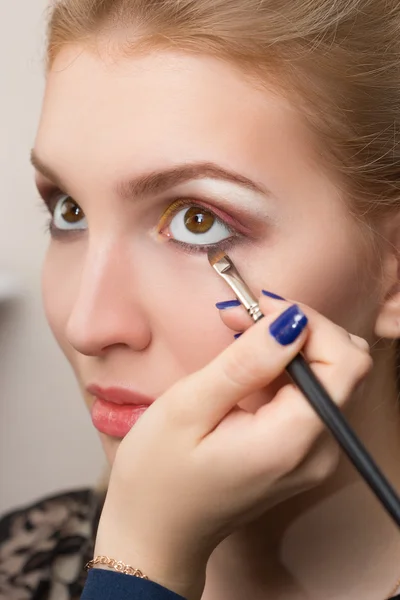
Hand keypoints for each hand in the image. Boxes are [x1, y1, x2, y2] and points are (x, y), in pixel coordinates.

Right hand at [94, 295, 371, 599]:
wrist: (157, 532)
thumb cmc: (159, 475)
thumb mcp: (189, 408)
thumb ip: (245, 363)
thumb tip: (291, 321)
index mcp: (293, 441)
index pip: (345, 361)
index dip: (309, 322)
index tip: (257, 306)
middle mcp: (319, 451)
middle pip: (347, 365)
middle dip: (300, 327)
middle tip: (244, 317)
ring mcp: (316, 455)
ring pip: (333, 375)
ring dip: (292, 344)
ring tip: (239, 334)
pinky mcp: (303, 452)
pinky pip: (313, 394)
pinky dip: (287, 367)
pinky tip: (248, 364)